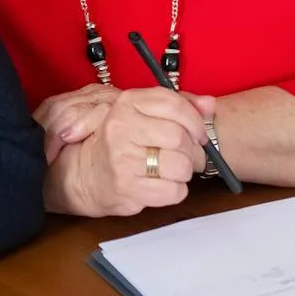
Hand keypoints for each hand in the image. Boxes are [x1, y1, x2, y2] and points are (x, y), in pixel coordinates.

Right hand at [43, 88, 210, 216]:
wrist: (85, 174)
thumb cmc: (118, 142)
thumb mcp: (142, 114)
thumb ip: (178, 106)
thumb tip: (209, 104)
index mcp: (126, 103)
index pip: (174, 104)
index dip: (195, 120)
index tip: (198, 133)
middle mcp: (121, 128)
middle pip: (180, 137)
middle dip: (190, 150)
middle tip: (183, 155)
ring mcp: (122, 159)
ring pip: (181, 166)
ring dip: (183, 172)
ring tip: (169, 170)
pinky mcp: (127, 187)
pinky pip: (174, 191)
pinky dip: (175, 191)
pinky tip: (161, 184)